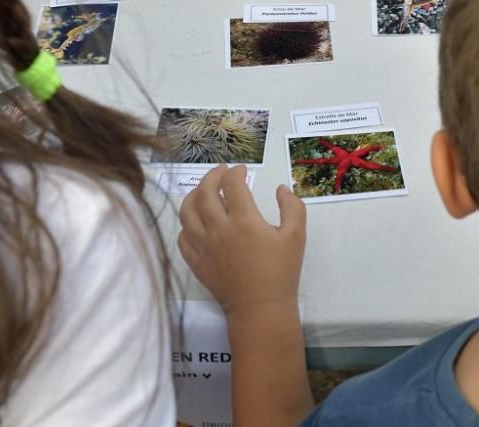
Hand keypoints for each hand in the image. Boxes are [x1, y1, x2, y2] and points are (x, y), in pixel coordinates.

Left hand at [178, 164, 306, 315]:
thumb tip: (281, 188)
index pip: (232, 185)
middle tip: (221, 172)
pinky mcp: (195, 261)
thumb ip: (293, 207)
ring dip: (193, 195)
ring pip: (186, 211)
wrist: (259, 308)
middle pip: (204, 192)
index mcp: (244, 220)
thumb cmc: (281, 272)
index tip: (241, 170)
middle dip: (211, 176)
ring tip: (203, 191)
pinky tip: (196, 221)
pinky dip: (186, 223)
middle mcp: (218, 229)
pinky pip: (182, 236)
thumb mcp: (296, 237)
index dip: (235, 172)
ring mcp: (202, 245)